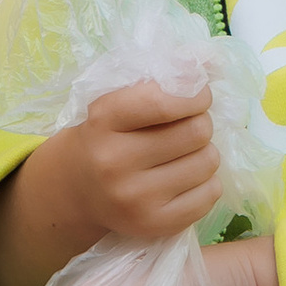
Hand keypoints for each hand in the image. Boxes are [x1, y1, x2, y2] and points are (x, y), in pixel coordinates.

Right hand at [0, 83, 223, 285]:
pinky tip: (184, 178)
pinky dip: (206, 182)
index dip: (194, 95)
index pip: (165, 102)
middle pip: (196, 132)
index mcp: (102, 122)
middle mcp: (115, 163)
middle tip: (188, 127)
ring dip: (204, 153)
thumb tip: (212, 61)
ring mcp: (135, 198)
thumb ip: (159, 81)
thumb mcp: (116, 104)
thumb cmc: (104, 137)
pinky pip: (210, 194)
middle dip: (200, 123)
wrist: (73, 192)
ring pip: (208, 162)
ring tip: (184, 154)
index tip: (197, 97)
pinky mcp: (153, 224)